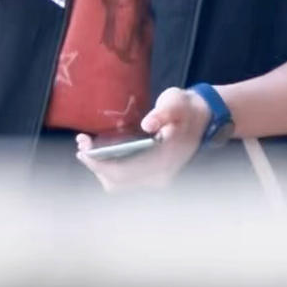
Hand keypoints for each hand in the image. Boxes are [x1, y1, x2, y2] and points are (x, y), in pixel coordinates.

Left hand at [75, 87, 210, 192]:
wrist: (205, 117)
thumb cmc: (188, 109)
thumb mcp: (176, 103)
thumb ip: (163, 113)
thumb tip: (148, 124)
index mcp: (164, 163)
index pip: (124, 171)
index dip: (100, 163)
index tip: (84, 149)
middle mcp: (158, 177)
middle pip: (116, 181)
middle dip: (96, 164)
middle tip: (81, 143)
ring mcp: (156, 178)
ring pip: (118, 183)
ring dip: (101, 167)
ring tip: (87, 146)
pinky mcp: (152, 175)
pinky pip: (125, 178)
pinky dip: (110, 167)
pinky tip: (102, 151)